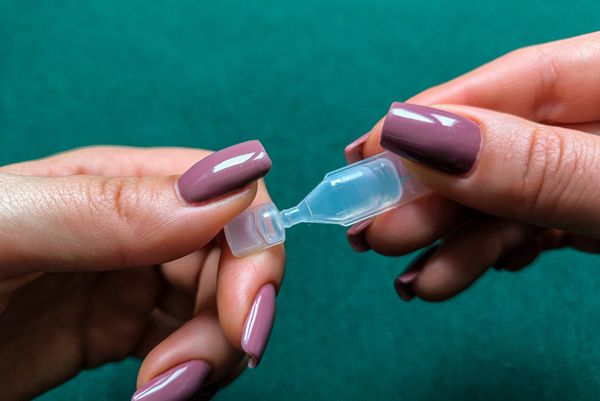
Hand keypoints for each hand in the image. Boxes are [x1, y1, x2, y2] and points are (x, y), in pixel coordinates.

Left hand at [0, 143, 283, 400]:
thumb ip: (107, 205)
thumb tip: (231, 186)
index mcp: (111, 183)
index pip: (224, 195)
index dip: (254, 249)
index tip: (244, 317)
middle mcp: (132, 227)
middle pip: (230, 259)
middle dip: (230, 318)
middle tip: (183, 378)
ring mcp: (126, 282)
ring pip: (216, 306)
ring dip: (210, 353)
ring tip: (159, 393)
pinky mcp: (116, 332)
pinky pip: (184, 344)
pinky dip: (189, 373)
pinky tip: (156, 393)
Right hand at [344, 31, 599, 300]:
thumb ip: (532, 163)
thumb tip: (415, 136)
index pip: (512, 80)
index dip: (433, 119)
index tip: (366, 157)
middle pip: (497, 142)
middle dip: (431, 194)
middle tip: (373, 233)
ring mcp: (592, 168)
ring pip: (505, 194)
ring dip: (452, 240)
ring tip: (415, 280)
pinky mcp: (588, 210)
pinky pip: (527, 225)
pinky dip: (487, 253)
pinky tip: (454, 273)